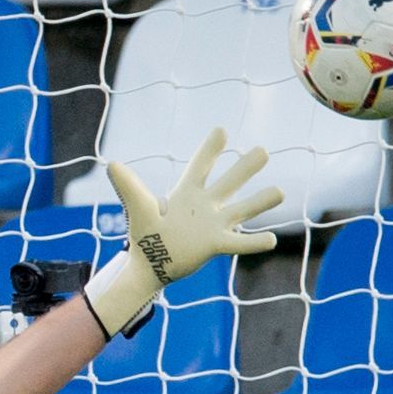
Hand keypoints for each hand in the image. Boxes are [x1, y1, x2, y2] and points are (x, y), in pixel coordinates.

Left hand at [84, 127, 286, 338]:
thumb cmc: (145, 232)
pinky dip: (254, 242)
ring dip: (260, 202)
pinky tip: (273, 240)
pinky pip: (238, 243)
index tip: (221, 130)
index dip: (210, 150)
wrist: (149, 262)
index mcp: (187, 192)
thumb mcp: (138, 207)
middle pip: (228, 182)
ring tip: (281, 192)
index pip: (200, 166)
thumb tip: (111, 163)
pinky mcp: (215, 245)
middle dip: (245, 168)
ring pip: (241, 210)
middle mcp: (205, 204)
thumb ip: (128, 186)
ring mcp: (213, 224)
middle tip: (263, 151)